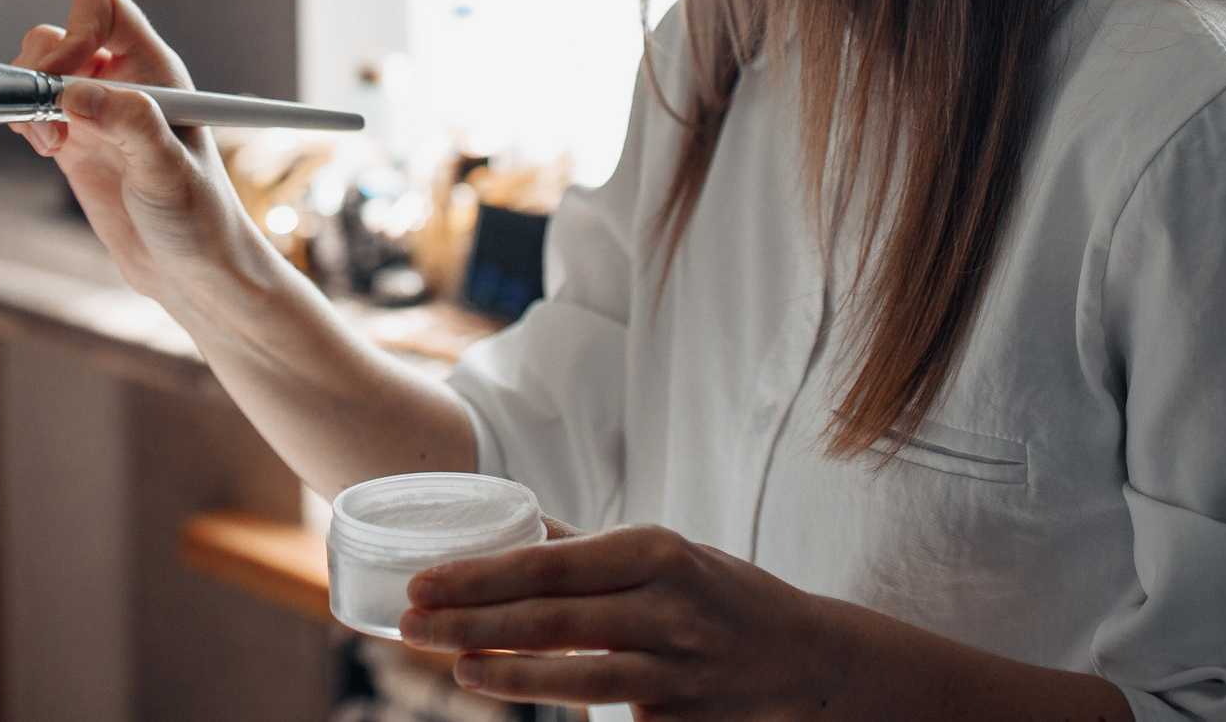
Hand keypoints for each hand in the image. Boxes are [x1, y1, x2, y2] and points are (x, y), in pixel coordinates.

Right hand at [10, 0, 258, 299]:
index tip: (65, 84)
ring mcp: (96, 110)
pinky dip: (22, 121)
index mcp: (156, 69)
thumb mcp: (169, 171)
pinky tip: (45, 150)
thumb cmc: (199, 219)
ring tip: (50, 144)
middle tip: (51, 123)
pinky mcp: (74, 141)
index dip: (75, 32)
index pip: (103, 7)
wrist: (192, 272)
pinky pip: (31, 107)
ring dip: (26, 98)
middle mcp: (123, 80)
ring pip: (39, 69)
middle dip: (40, 72)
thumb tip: (75, 91)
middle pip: (59, 34)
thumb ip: (129, 124)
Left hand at [397, 525, 1129, 720]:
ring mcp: (677, 669)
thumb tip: (509, 524)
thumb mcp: (662, 553)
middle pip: (552, 617)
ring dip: (508, 672)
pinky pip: (611, 715)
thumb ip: (585, 547)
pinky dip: (557, 707)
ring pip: (578, 674)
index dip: (481, 572)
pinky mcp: (682, 718)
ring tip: (454, 666)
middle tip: (410, 622)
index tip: (423, 579)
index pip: (549, 560)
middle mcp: (667, 607)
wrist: (815, 662)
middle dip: (472, 620)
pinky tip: (507, 694)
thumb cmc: (723, 593)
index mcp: (654, 550)